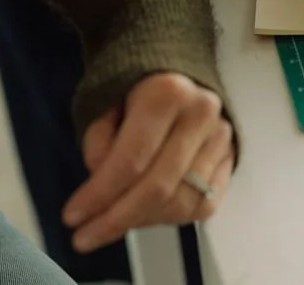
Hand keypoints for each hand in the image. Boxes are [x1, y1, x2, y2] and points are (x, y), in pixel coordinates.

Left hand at [61, 73, 234, 252]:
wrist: (175, 66)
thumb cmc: (132, 84)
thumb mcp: (103, 102)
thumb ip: (99, 144)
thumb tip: (104, 188)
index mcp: (167, 93)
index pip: (132, 159)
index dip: (100, 195)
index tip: (72, 217)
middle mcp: (201, 114)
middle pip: (159, 186)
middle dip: (117, 219)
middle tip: (85, 236)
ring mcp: (221, 137)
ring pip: (183, 201)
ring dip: (143, 221)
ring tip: (114, 223)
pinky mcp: (231, 155)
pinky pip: (204, 204)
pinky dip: (172, 218)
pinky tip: (146, 214)